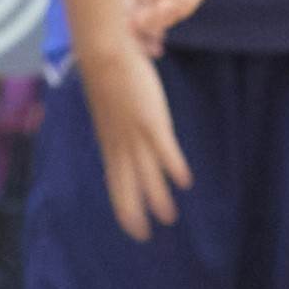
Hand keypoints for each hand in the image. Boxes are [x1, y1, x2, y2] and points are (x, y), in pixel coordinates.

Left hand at [88, 43, 188, 237]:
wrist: (104, 52)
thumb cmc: (108, 72)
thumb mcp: (111, 104)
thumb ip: (120, 119)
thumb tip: (128, 120)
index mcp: (109, 143)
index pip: (115, 183)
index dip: (123, 206)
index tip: (131, 225)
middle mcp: (119, 145)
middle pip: (126, 188)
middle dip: (135, 214)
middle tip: (144, 236)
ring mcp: (135, 135)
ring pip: (147, 176)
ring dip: (159, 199)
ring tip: (170, 217)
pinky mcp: (151, 121)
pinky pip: (164, 151)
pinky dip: (174, 167)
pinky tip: (185, 182)